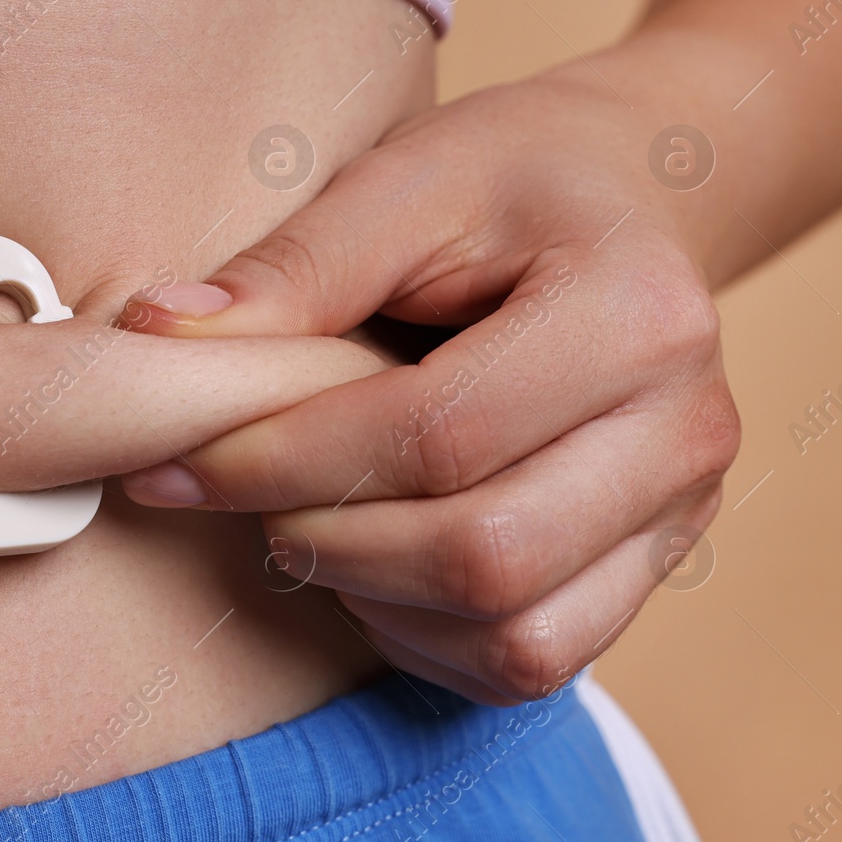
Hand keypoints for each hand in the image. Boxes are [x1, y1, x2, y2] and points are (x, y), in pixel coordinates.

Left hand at [117, 70, 741, 704]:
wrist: (624, 198)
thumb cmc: (509, 181)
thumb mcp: (405, 179)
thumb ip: (294, 266)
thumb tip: (157, 334)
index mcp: (636, 315)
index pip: (438, 436)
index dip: (287, 462)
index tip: (179, 460)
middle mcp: (684, 432)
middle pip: (481, 556)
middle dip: (323, 540)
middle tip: (235, 493)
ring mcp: (682, 514)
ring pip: (513, 637)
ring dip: (370, 598)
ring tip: (301, 520)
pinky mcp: (652, 566)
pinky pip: (530, 662)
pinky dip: (424, 636)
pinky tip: (367, 559)